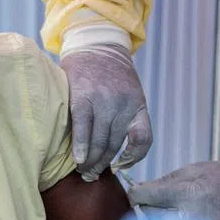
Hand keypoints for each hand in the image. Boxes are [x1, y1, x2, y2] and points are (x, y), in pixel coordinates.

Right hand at [60, 44, 151, 179]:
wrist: (97, 45)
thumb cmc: (113, 75)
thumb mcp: (131, 93)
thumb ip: (129, 116)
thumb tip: (121, 153)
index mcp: (138, 105)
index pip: (143, 139)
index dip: (133, 157)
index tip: (120, 165)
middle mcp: (123, 105)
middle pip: (113, 144)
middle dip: (101, 164)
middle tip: (91, 174)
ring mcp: (102, 101)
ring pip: (98, 140)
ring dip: (89, 160)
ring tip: (82, 169)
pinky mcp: (82, 97)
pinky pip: (82, 127)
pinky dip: (80, 146)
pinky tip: (76, 158)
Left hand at [129, 162, 219, 219]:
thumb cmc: (219, 179)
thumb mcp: (191, 171)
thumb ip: (162, 183)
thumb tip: (136, 193)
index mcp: (191, 194)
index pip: (148, 197)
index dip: (137, 192)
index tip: (136, 191)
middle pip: (151, 218)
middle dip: (149, 208)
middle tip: (158, 202)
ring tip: (171, 214)